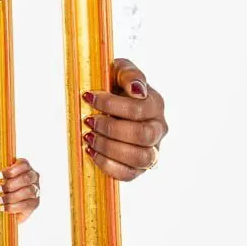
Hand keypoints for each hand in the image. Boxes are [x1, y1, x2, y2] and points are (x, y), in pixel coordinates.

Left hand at [0, 158, 40, 222]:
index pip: (23, 164)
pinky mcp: (35, 203)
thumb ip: (1, 176)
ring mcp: (36, 190)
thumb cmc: (7, 186)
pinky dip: (13, 207)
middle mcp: (34, 177)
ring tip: (0, 200)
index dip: (10, 170)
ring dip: (11, 196)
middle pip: (25, 178)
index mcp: (26, 167)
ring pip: (27, 191)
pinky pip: (26, 204)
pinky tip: (4, 207)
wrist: (12, 203)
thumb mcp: (3, 178)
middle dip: (10, 184)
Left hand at [83, 58, 167, 180]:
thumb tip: (137, 89)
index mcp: (155, 104)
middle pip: (142, 135)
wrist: (110, 105)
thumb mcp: (119, 70)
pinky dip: (108, 165)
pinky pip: (129, 174)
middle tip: (88, 120)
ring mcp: (152, 150)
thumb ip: (129, 73)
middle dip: (110, 128)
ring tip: (88, 137)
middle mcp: (158, 129)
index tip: (88, 97)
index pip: (138, 109)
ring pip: (139, 158)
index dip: (111, 105)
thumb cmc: (114, 85)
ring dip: (109, 148)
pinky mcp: (139, 168)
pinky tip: (91, 152)